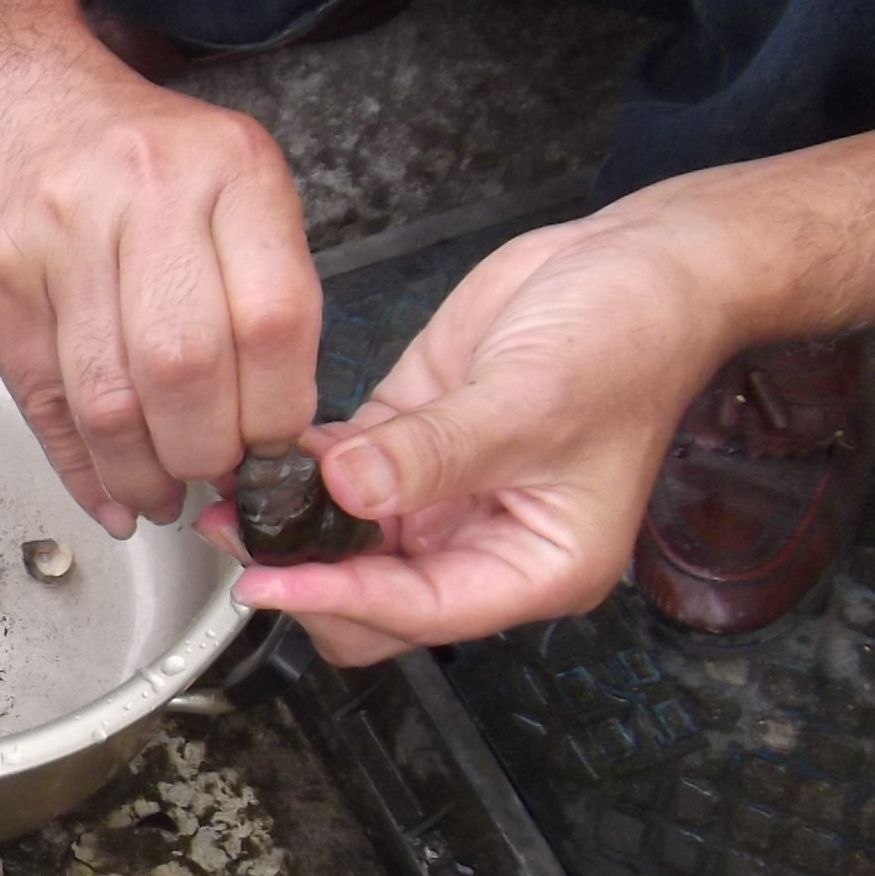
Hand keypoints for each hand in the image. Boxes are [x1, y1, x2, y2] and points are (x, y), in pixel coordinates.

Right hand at [0, 34, 319, 536]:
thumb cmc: (125, 149)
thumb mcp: (225, 175)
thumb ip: (257, 281)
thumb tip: (274, 427)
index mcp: (228, 167)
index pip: (275, 319)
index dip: (278, 411)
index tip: (275, 448)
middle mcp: (143, 194)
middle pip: (187, 369)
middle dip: (206, 454)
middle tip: (215, 477)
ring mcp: (56, 237)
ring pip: (110, 400)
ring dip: (143, 474)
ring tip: (163, 494)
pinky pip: (45, 402)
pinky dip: (82, 469)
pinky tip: (110, 494)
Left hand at [203, 191, 746, 664]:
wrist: (644, 263)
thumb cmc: (633, 338)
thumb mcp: (531, 401)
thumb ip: (434, 454)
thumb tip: (348, 489)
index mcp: (536, 565)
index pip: (418, 612)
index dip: (338, 600)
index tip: (267, 583)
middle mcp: (484, 542)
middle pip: (370, 601)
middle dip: (305, 576)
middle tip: (241, 535)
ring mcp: (441, 496)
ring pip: (343, 545)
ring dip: (288, 526)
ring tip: (230, 497)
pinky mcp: (410, 443)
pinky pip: (338, 476)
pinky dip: (299, 471)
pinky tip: (261, 453)